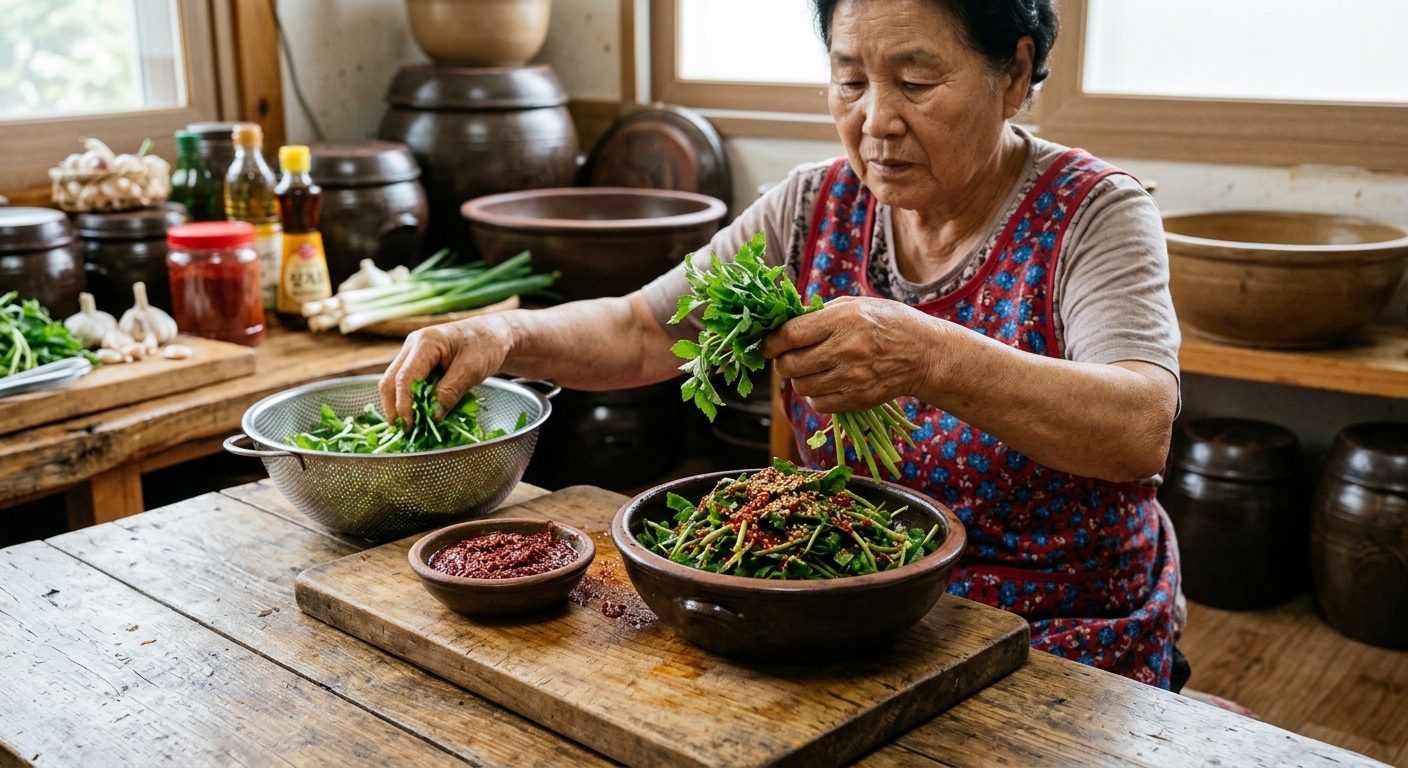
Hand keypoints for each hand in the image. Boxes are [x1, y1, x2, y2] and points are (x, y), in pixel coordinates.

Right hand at [378, 315, 513, 424]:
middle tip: (403, 430)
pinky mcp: (417, 362)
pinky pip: (406, 382)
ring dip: (399, 404)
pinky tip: (418, 414)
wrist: (494, 334)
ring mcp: (413, 353)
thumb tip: (432, 416)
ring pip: (394, 382)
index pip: (405, 377)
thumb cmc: (486, 346)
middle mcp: (413, 345)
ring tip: (409, 425)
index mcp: (426, 342)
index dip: (404, 404)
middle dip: (393, 407)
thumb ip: (451, 392)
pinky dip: (409, 399)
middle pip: (390, 379)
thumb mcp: (472, 370)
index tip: (409, 425)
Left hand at [761, 296, 943, 412]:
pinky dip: (815, 396)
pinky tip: (825, 383)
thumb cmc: (887, 323)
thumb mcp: (855, 305)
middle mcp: (844, 350)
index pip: (791, 335)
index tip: (768, 345)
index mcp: (842, 321)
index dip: (771, 342)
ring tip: (811, 369)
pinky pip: (818, 404)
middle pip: (790, 365)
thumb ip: (819, 315)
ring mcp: (851, 378)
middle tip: (788, 357)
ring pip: (801, 387)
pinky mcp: (857, 399)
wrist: (923, 353)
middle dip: (782, 362)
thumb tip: (783, 325)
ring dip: (799, 379)